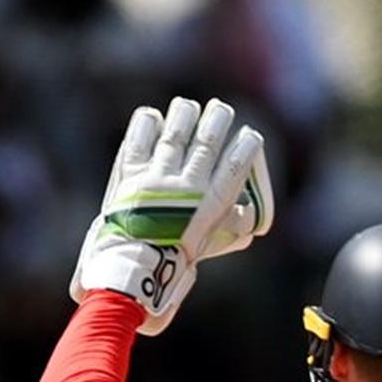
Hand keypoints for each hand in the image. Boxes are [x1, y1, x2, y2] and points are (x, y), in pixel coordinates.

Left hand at [71, 96, 270, 334]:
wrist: (131, 273)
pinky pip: (140, 140)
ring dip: (184, 115)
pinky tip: (153, 118)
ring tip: (188, 108)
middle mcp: (186, 188)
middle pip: (207, 142)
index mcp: (209, 207)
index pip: (235, 166)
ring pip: (176, 134)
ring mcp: (157, 179)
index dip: (247, 146)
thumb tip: (250, 220)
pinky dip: (147, 125)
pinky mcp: (130, 177)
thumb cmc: (170, 267)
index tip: (251, 135)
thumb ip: (228, 230)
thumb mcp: (207, 249)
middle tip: (220, 110)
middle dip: (218, 120)